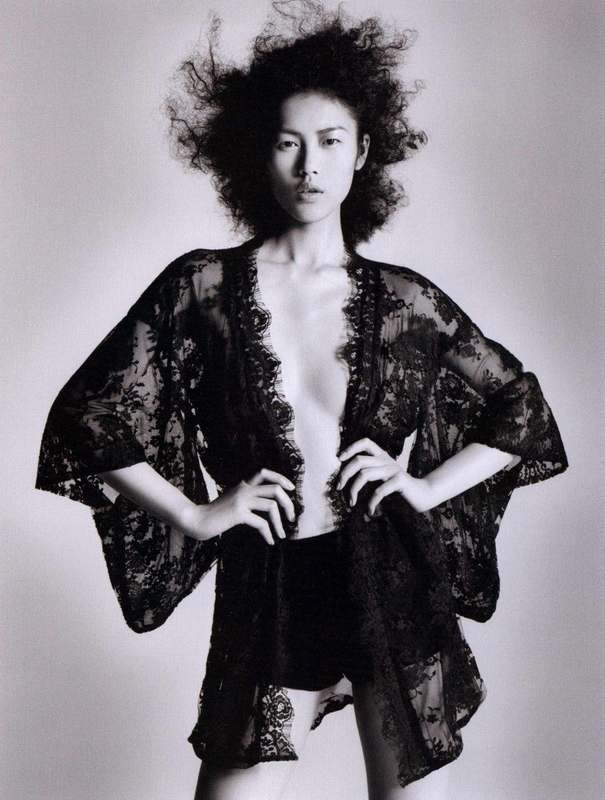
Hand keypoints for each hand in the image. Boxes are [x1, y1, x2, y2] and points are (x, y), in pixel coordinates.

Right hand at [178, 469, 295, 544]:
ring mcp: (241, 500)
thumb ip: (247, 498)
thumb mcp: (232, 501)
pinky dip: (269, 533)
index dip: (281, 478)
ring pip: (272, 505)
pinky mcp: (238, 513)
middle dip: (288, 504)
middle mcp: (244, 489)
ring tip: (282, 534)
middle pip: (275, 489)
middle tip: (292, 518)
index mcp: (243, 485)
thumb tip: (268, 506)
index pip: (265, 472)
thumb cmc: (215, 514)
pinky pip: (262, 522)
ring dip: (280, 522)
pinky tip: (270, 541)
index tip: (291, 489)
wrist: (197, 520)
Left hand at [337, 438, 435, 514]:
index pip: (365, 442)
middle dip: (345, 474)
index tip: (339, 459)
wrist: (423, 493)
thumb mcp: (382, 476)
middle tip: (338, 487)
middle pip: (359, 460)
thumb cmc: (398, 487)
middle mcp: (386, 460)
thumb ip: (369, 472)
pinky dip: (371, 502)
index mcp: (382, 456)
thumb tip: (344, 479)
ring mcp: (393, 470)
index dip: (351, 448)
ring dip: (354, 490)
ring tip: (351, 503)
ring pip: (365, 474)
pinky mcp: (399, 481)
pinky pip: (379, 490)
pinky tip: (370, 510)